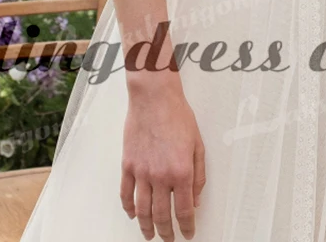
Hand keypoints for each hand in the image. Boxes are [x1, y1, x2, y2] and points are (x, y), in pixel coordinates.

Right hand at [121, 78, 205, 240]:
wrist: (154, 98)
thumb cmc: (178, 115)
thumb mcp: (198, 144)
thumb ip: (199, 175)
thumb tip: (195, 199)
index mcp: (181, 172)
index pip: (184, 210)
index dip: (186, 226)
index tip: (188, 233)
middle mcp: (161, 176)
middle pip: (161, 215)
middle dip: (166, 232)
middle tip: (169, 239)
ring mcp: (141, 172)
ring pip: (142, 210)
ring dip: (146, 227)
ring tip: (150, 234)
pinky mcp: (128, 165)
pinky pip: (126, 194)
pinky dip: (128, 208)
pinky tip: (132, 214)